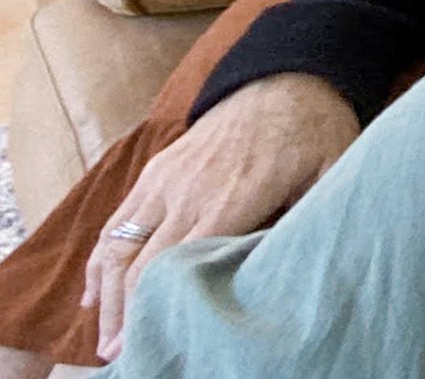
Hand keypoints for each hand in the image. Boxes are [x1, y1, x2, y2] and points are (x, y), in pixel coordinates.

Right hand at [84, 72, 359, 358]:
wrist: (291, 73)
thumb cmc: (316, 130)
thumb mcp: (329, 174)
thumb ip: (302, 221)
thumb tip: (283, 272)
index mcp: (230, 198)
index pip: (173, 266)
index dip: (152, 310)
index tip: (142, 348)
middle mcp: (187, 190)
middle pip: (137, 265)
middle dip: (124, 316)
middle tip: (120, 358)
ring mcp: (166, 177)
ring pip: (117, 245)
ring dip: (106, 294)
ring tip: (106, 339)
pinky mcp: (158, 168)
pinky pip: (116, 219)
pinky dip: (101, 259)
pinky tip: (95, 293)